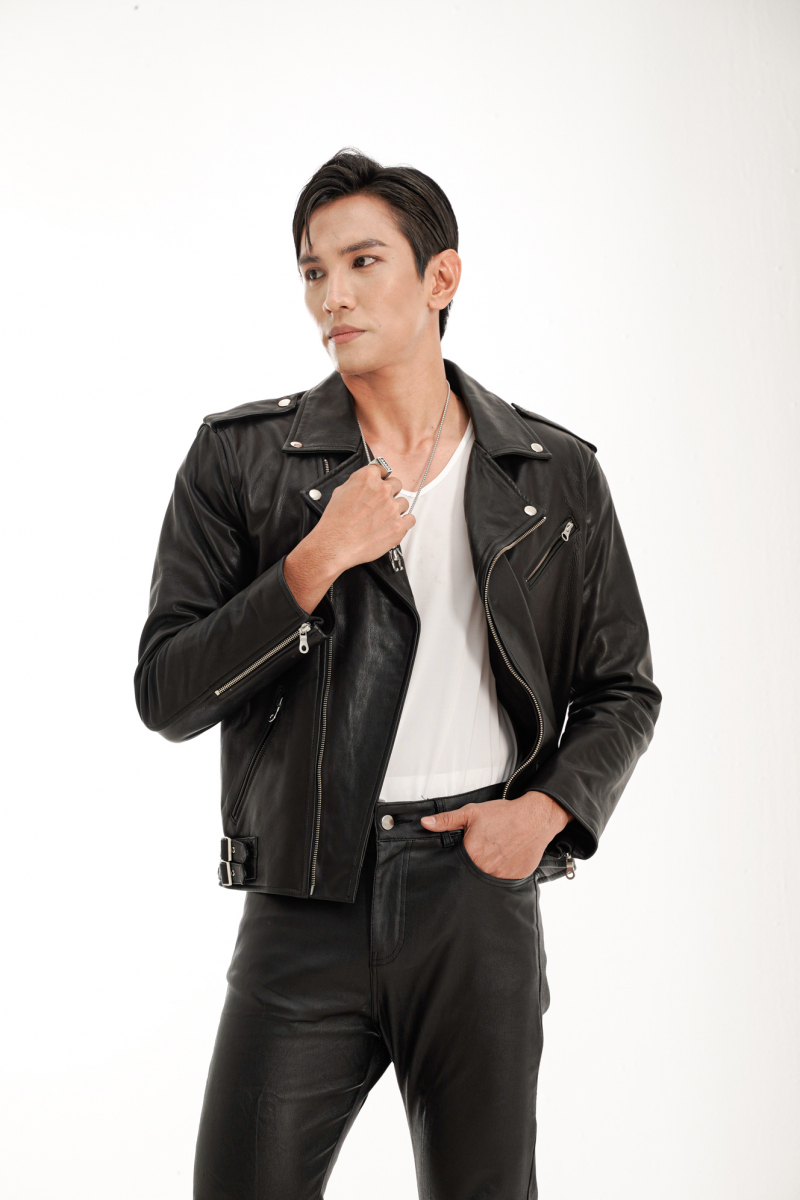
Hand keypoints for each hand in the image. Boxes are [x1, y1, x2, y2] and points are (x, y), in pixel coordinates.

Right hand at [284, 463, 414, 611]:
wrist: (334, 545)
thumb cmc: (335, 522)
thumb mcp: (340, 492)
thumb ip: (358, 482)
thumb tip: (367, 481)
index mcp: (368, 478)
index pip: (382, 469)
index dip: (380, 478)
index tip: (380, 483)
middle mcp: (383, 490)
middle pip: (397, 484)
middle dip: (390, 492)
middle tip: (380, 504)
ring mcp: (392, 508)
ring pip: (403, 503)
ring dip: (396, 509)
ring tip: (383, 518)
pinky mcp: (398, 526)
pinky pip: (410, 519)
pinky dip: (404, 523)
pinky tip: (393, 525)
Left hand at [419, 791, 571, 878]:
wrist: (534, 818)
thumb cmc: (503, 815)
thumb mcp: (472, 813)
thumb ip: (447, 820)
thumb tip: (425, 823)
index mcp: (471, 854)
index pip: (455, 867)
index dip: (456, 863)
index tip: (460, 859)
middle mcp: (485, 869)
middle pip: (471, 875)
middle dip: (471, 868)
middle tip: (479, 856)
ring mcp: (501, 876)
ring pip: (487, 881)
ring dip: (487, 873)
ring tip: (492, 859)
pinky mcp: (516, 879)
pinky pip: (504, 883)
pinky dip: (502, 875)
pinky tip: (505, 863)